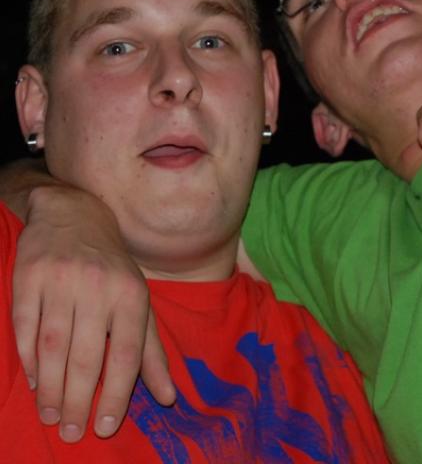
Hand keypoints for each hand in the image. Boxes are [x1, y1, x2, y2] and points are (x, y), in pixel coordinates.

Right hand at [13, 185, 174, 442]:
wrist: (75, 216)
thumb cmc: (113, 268)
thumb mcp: (140, 302)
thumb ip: (152, 350)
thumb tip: (169, 397)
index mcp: (132, 294)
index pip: (126, 353)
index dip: (116, 393)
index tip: (105, 427)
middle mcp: (99, 287)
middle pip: (87, 356)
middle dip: (79, 401)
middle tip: (73, 433)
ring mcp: (62, 281)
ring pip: (53, 347)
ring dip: (51, 389)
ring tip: (52, 417)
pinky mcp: (29, 277)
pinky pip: (26, 327)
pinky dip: (28, 359)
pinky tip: (34, 382)